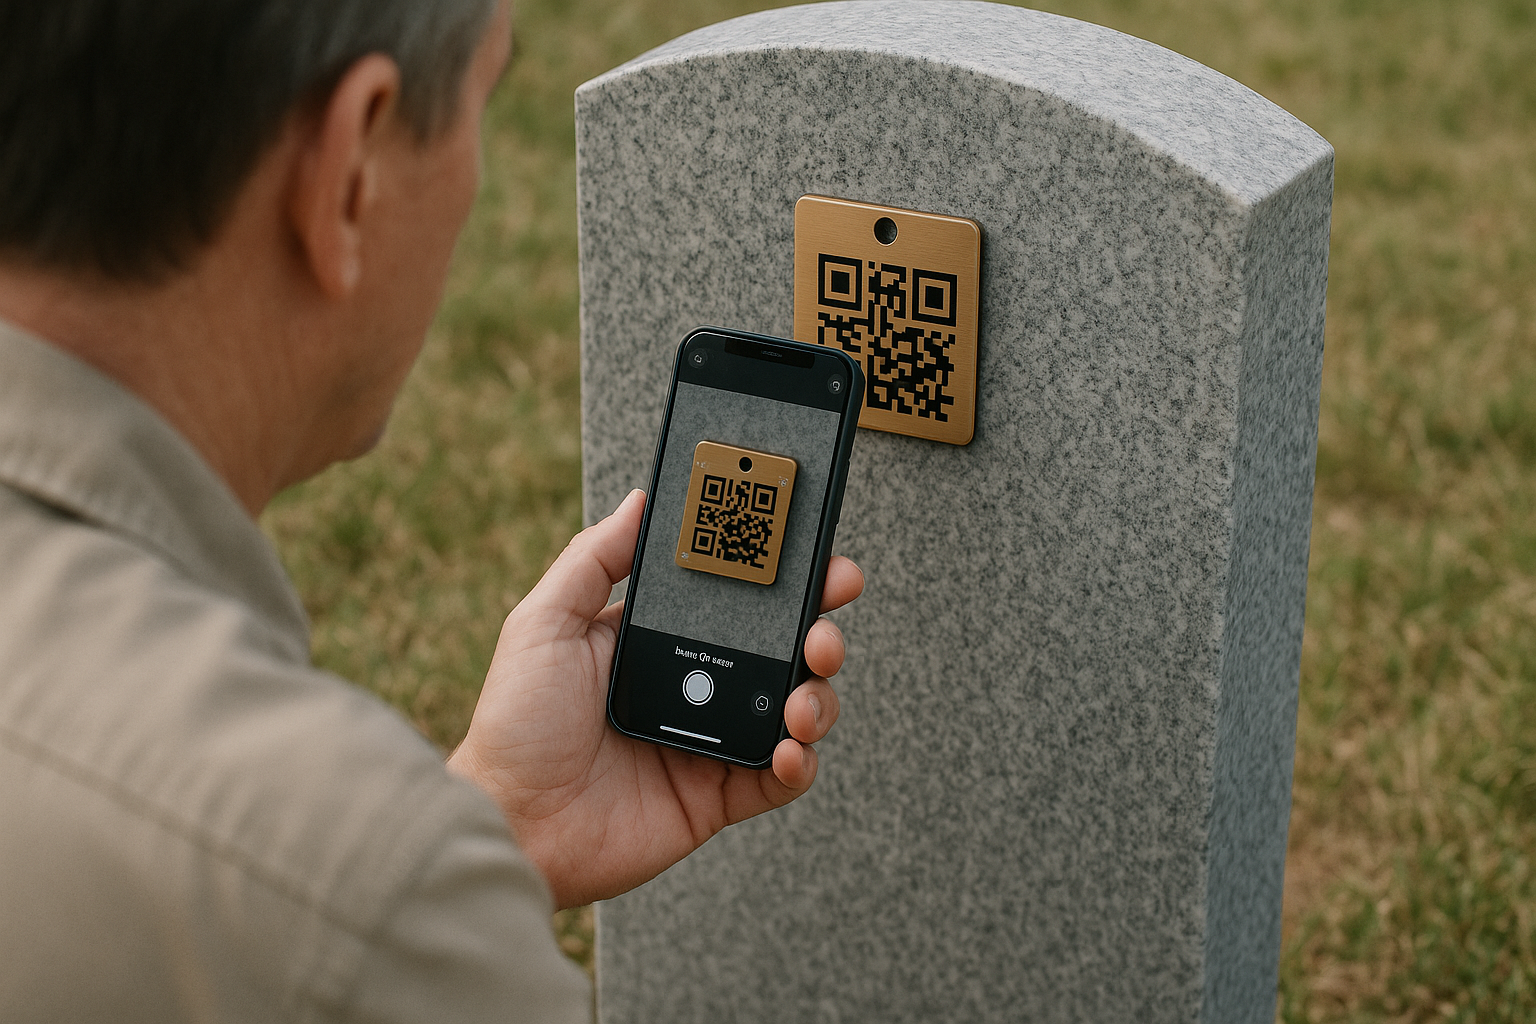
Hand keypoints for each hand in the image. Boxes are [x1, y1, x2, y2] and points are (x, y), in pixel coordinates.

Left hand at [446, 489, 863, 908]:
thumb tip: (641, 500)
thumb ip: (594, 559)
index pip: (734, 598)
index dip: (778, 577)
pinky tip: (788, 749)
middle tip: (824, 625)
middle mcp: (694, 685)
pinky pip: (780, 779)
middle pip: (780, 648)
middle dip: (818, 629)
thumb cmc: (515, 724)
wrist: (511, 822)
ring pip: (794, 708)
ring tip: (802, 698)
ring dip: (817, 696)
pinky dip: (800, 763)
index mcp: (657, 638)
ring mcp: (711, 741)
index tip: (810, 554)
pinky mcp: (717, 797)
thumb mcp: (544, 623)